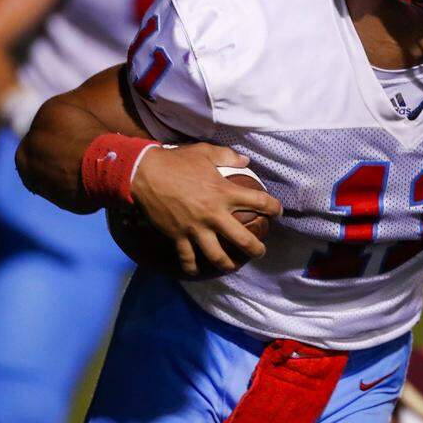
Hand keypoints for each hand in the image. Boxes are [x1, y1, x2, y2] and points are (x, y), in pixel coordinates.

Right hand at [131, 143, 282, 275]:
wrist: (144, 173)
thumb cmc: (177, 161)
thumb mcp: (205, 152)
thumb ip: (228, 156)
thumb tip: (245, 161)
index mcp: (224, 193)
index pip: (259, 201)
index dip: (273, 207)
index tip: (278, 212)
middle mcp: (214, 214)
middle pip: (243, 239)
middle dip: (256, 249)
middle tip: (260, 251)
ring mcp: (196, 228)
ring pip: (217, 255)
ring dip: (229, 263)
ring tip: (234, 265)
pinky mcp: (178, 236)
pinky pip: (187, 258)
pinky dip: (193, 267)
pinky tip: (197, 270)